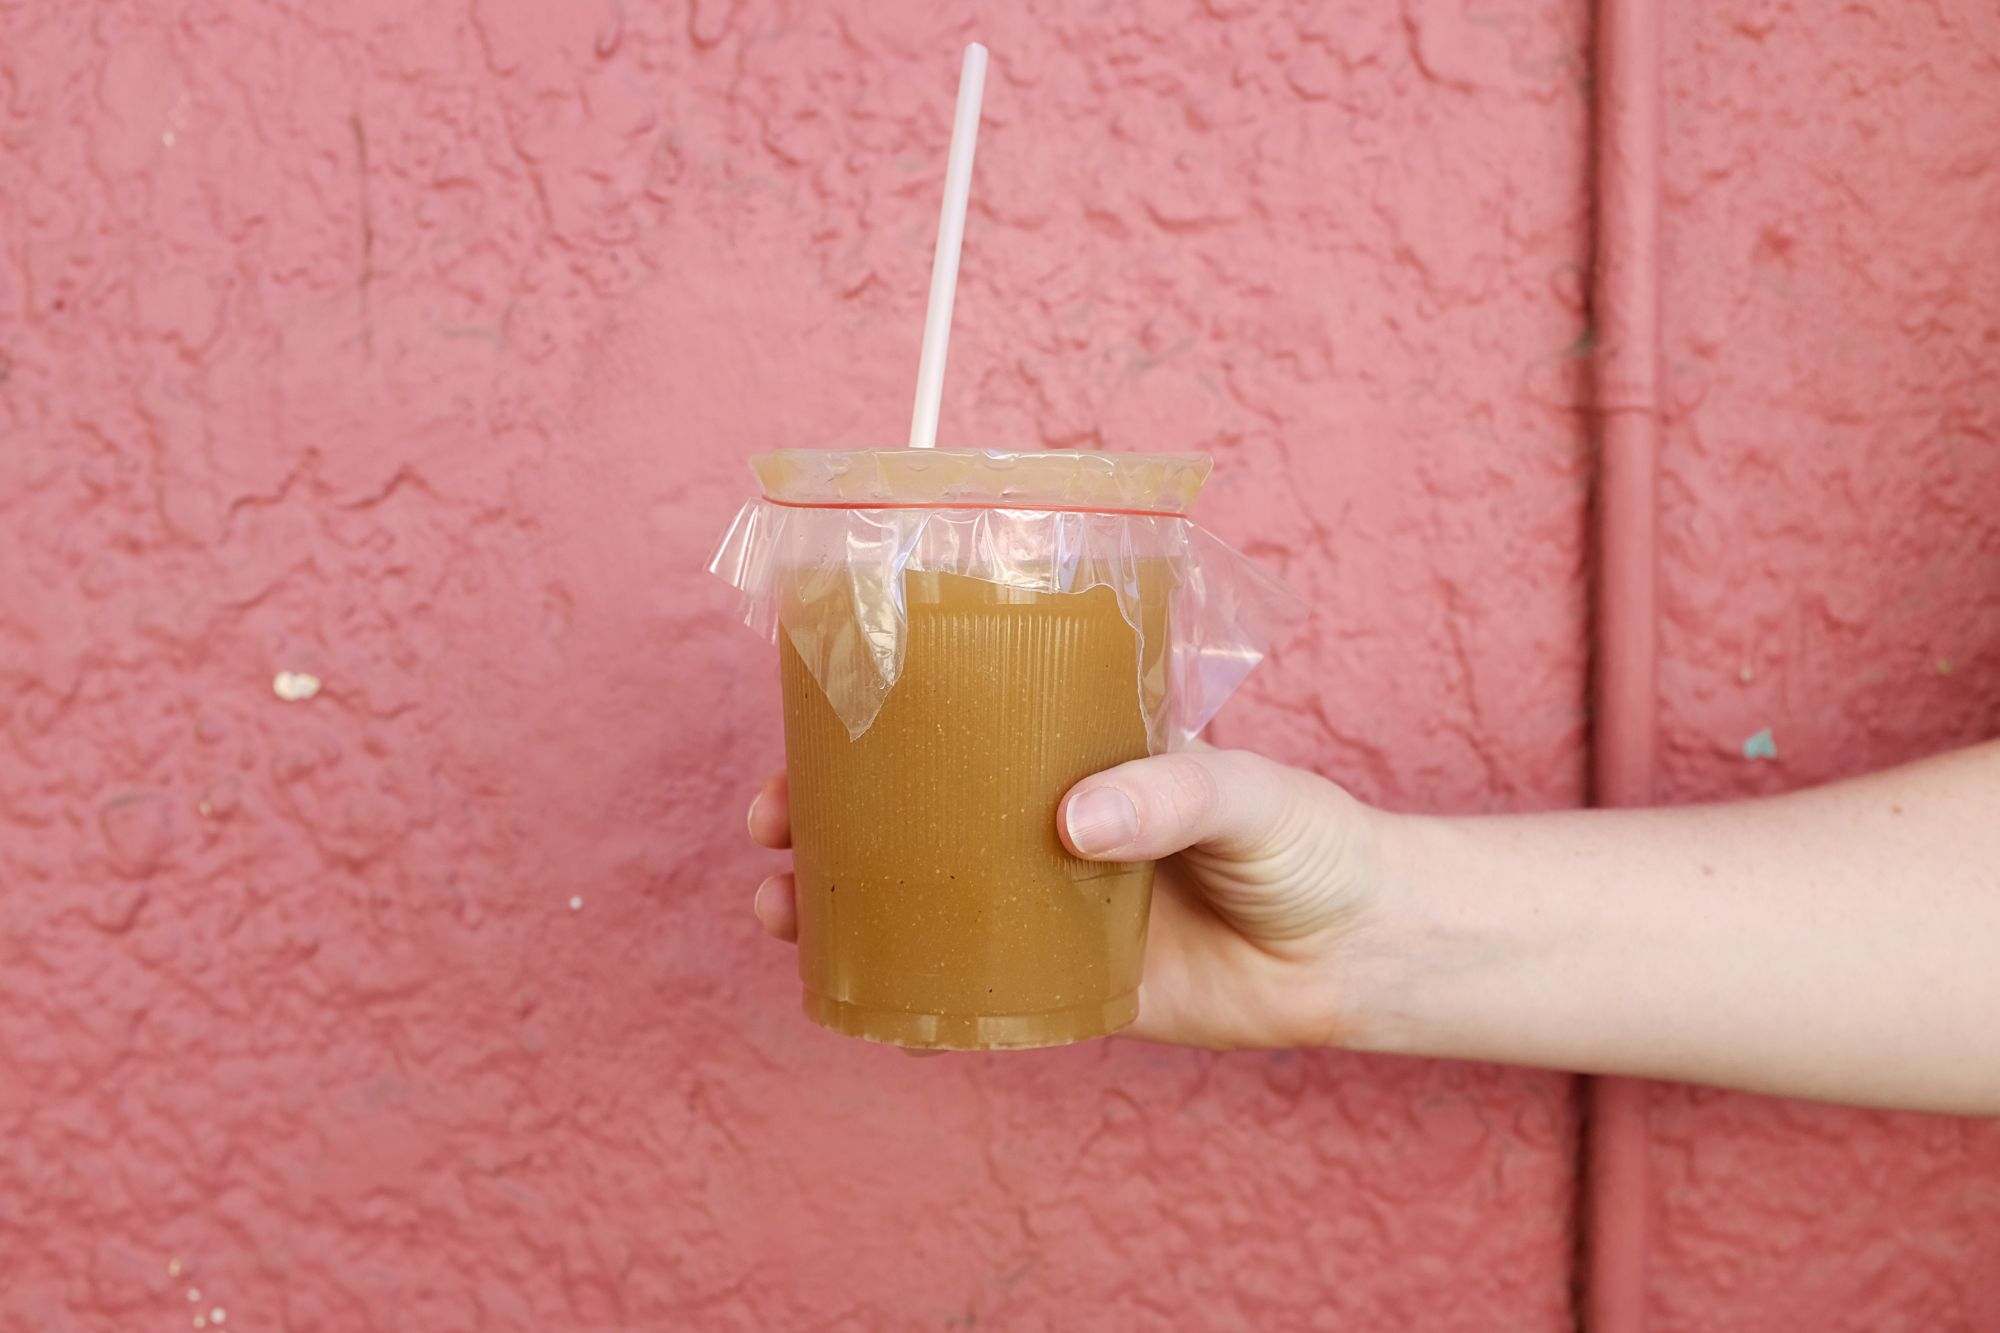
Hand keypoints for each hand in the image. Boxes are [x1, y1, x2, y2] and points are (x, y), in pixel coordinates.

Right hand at [748, 748, 1389, 1050]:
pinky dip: (902, 985)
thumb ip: (1172, 793)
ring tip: (777, 905)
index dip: (876, 720)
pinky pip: (966, 985)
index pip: (959, 721)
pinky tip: (849, 987)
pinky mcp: (1062, 984)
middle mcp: (1042, 823)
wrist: (1361, 953)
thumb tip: (1074, 821)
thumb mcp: (1249, 791)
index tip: (807, 724)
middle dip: (823, 814)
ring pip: (918, 897)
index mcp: (1074, 752)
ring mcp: (1044, 906)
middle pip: (910, 811)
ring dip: (838, 899)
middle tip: (768, 823)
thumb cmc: (1309, 842)